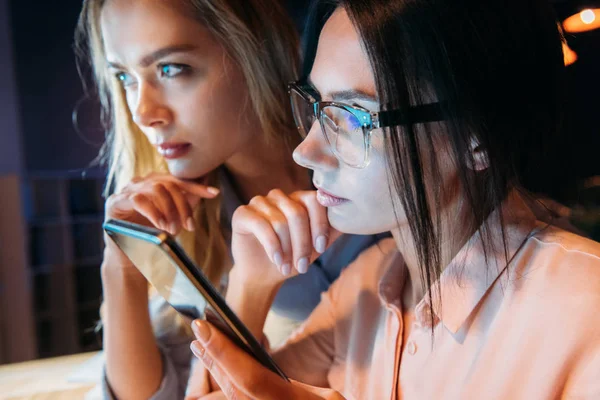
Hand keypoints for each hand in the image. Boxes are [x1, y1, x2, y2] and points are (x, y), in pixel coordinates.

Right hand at [103, 173, 219, 272]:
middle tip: (189, 226)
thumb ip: (187, 204)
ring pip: (155, 189)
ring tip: (173, 229)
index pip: (180, 181)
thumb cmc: (151, 235)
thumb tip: (210, 191)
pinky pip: (137, 200)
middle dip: (183, 206)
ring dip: (169, 209)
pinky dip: (152, 211)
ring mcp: (127, 190)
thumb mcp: (173, 219)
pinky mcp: (116, 202)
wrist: (127, 256)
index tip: (215, 193)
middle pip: (169, 184)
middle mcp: (142, 182)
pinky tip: (160, 225)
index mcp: (156, 183)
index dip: (198, 187)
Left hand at [190, 320, 322, 399]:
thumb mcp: (330, 399)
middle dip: (214, 359)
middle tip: (199, 332)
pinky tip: (217, 373)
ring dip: (214, 372)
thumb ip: (296, 385)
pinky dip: (225, 387)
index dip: (224, 352)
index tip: (204, 328)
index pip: (251, 377)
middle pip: (234, 388)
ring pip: (231, 399)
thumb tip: (257, 365)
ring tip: (201, 348)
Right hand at [231, 190, 340, 284]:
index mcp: (299, 199)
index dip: (320, 225)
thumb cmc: (292, 257)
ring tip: (288, 267)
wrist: (264, 275)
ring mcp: (260, 203)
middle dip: (303, 243)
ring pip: (280, 221)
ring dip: (287, 249)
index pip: (315, 201)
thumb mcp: (316, 246)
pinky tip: (276, 260)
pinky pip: (261, 225)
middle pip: (297, 213)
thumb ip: (332, 231)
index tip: (321, 248)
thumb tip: (355, 219)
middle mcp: (280, 197)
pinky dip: (272, 246)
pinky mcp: (243, 213)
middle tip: (303, 266)